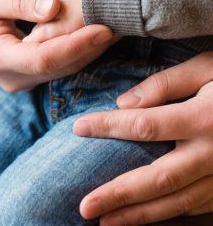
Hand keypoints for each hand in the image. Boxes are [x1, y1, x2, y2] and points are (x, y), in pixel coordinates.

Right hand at [0, 0, 113, 91]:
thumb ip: (18, 2)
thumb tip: (54, 5)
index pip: (42, 58)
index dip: (74, 45)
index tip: (102, 28)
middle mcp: (13, 77)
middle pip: (59, 67)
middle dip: (90, 48)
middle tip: (119, 24)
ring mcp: (23, 81)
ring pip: (63, 70)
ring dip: (89, 52)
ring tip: (115, 29)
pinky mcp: (31, 77)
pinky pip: (60, 68)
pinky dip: (79, 53)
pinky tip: (96, 38)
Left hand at [73, 52, 212, 224]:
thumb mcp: (208, 68)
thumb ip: (166, 84)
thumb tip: (124, 103)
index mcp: (205, 118)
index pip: (144, 125)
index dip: (107, 127)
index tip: (78, 128)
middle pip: (158, 179)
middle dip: (119, 195)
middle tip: (85, 207)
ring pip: (177, 203)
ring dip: (139, 216)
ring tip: (105, 223)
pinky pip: (196, 208)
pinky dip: (167, 217)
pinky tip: (142, 220)